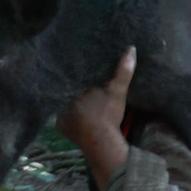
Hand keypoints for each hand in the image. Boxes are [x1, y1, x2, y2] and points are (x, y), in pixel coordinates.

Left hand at [56, 46, 136, 186]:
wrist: (102, 142)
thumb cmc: (108, 114)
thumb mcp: (117, 91)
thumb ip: (123, 71)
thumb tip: (131, 49)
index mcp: (74, 88)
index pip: (72, 78)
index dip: (76, 76)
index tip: (81, 75)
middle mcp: (63, 100)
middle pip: (66, 91)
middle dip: (71, 90)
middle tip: (79, 88)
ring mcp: (59, 114)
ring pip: (63, 104)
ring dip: (68, 104)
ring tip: (75, 102)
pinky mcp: (60, 128)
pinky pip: (62, 120)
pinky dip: (66, 119)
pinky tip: (72, 117)